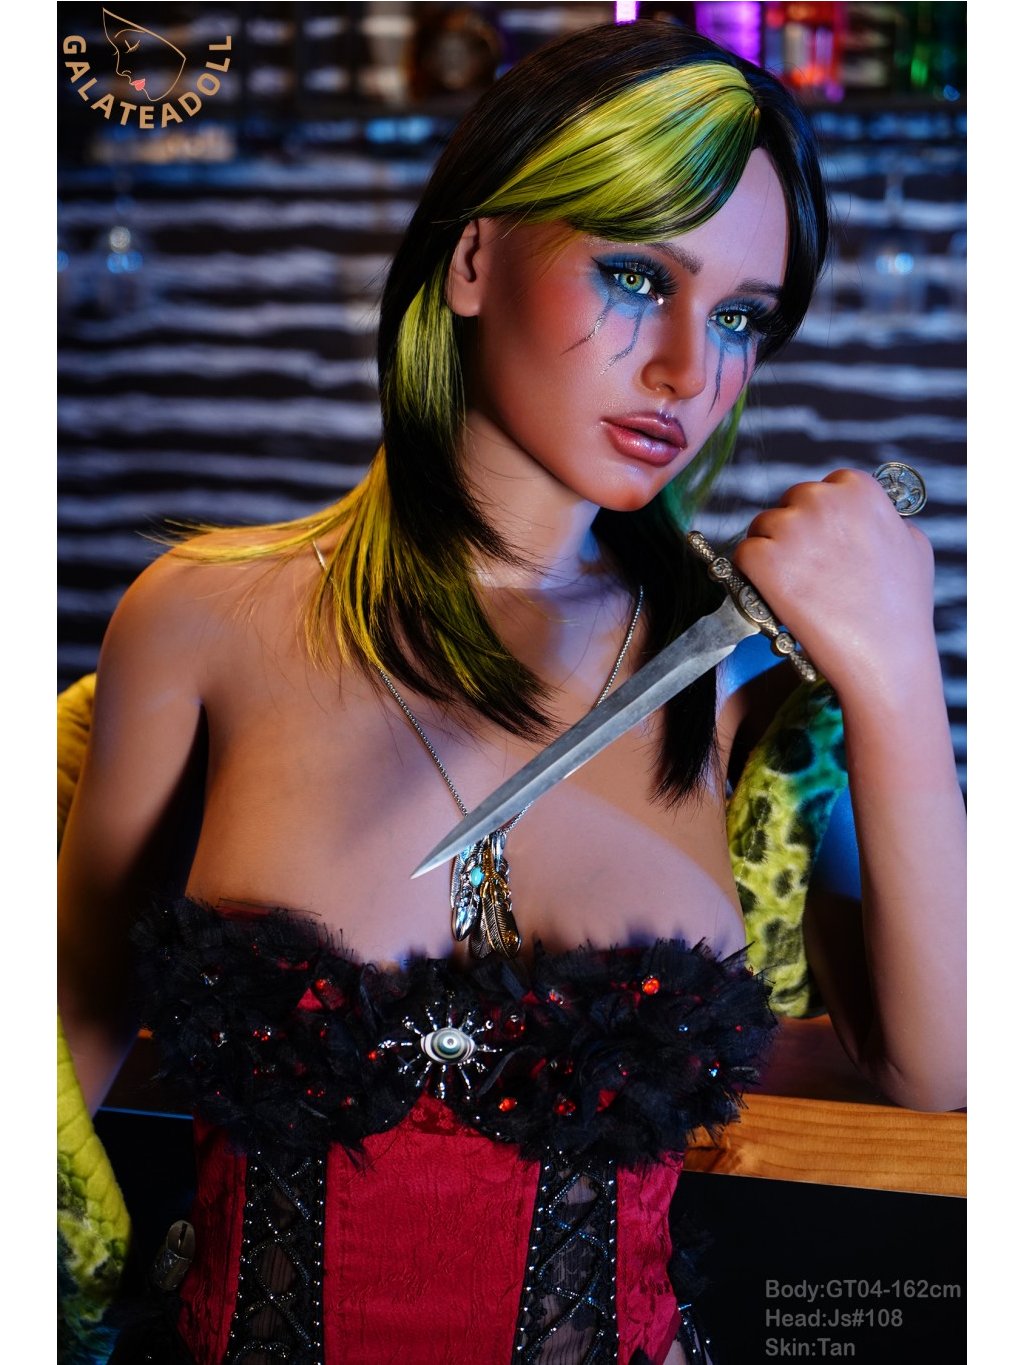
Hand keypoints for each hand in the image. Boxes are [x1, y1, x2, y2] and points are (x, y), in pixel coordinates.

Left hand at [730, 469, 936, 701]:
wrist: (885, 659)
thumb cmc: (903, 610)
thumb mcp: (914, 548)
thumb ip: (886, 522)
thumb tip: (868, 518)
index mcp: (858, 488)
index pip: (821, 491)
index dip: (819, 523)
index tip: (824, 549)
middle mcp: (821, 499)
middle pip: (787, 506)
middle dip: (791, 536)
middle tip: (807, 574)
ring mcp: (790, 528)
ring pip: (762, 529)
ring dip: (771, 556)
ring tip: (798, 591)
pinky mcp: (762, 559)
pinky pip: (743, 556)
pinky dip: (751, 577)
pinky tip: (773, 597)